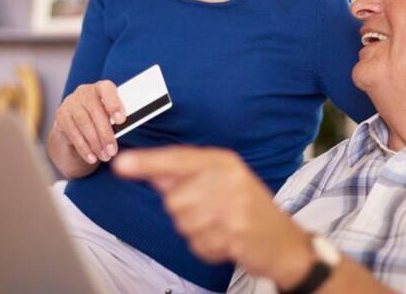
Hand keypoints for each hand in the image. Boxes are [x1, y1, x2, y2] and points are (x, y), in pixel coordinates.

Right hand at [52, 80, 125, 163]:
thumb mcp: (111, 115)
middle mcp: (84, 91)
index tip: (121, 120)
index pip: (107, 89)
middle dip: (105, 134)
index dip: (114, 104)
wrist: (77, 123)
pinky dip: (84, 148)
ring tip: (104, 156)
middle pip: (95, 112)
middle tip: (113, 151)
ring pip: (84, 124)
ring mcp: (71, 103)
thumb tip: (124, 130)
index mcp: (101, 87)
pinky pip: (73, 133)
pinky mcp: (61, 116)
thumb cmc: (101, 118)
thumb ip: (117, 119)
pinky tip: (91, 157)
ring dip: (95, 143)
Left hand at [112, 146, 314, 286]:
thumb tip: (147, 169)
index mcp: (223, 162)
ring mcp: (233, 206)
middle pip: (174, 198)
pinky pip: (198, 243)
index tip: (121, 164)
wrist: (285, 242)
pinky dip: (208, 248)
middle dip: (186, 212)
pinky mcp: (236, 232)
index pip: (177, 159)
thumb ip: (186, 176)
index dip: (147, 163)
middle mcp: (228, 179)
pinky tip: (228, 240)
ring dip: (197, 231)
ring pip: (184, 222)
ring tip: (223, 226)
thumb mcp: (222, 182)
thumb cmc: (248, 210)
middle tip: (214, 213)